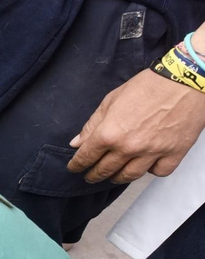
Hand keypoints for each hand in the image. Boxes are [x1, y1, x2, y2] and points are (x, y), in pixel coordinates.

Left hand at [67, 68, 204, 183]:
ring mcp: (152, 152)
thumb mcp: (112, 100)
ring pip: (130, 176)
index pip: (86, 157)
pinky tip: (147, 165)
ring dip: (118, 178)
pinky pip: (158, 172)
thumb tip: (77, 143)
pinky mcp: (174, 153)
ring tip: (114, 176)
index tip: (74, 168)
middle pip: (105, 170)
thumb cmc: (148, 86)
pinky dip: (151, 171)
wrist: (185, 80)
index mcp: (109, 133)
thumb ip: (92, 124)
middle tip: (90, 176)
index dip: (76, 165)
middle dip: (94, 175)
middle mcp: (129, 147)